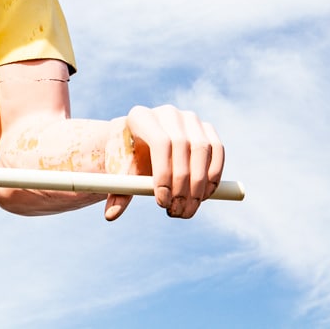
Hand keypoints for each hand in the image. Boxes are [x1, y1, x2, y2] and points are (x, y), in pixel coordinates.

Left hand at [103, 105, 222, 220]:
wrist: (140, 142)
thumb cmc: (128, 157)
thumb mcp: (120, 172)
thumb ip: (117, 190)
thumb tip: (111, 215)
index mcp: (141, 117)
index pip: (160, 142)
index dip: (165, 173)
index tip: (162, 201)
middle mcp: (167, 113)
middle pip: (183, 146)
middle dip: (182, 184)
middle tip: (176, 211)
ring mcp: (189, 118)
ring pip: (202, 150)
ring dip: (199, 185)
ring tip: (187, 209)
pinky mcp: (206, 128)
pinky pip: (218, 151)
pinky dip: (214, 176)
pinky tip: (203, 197)